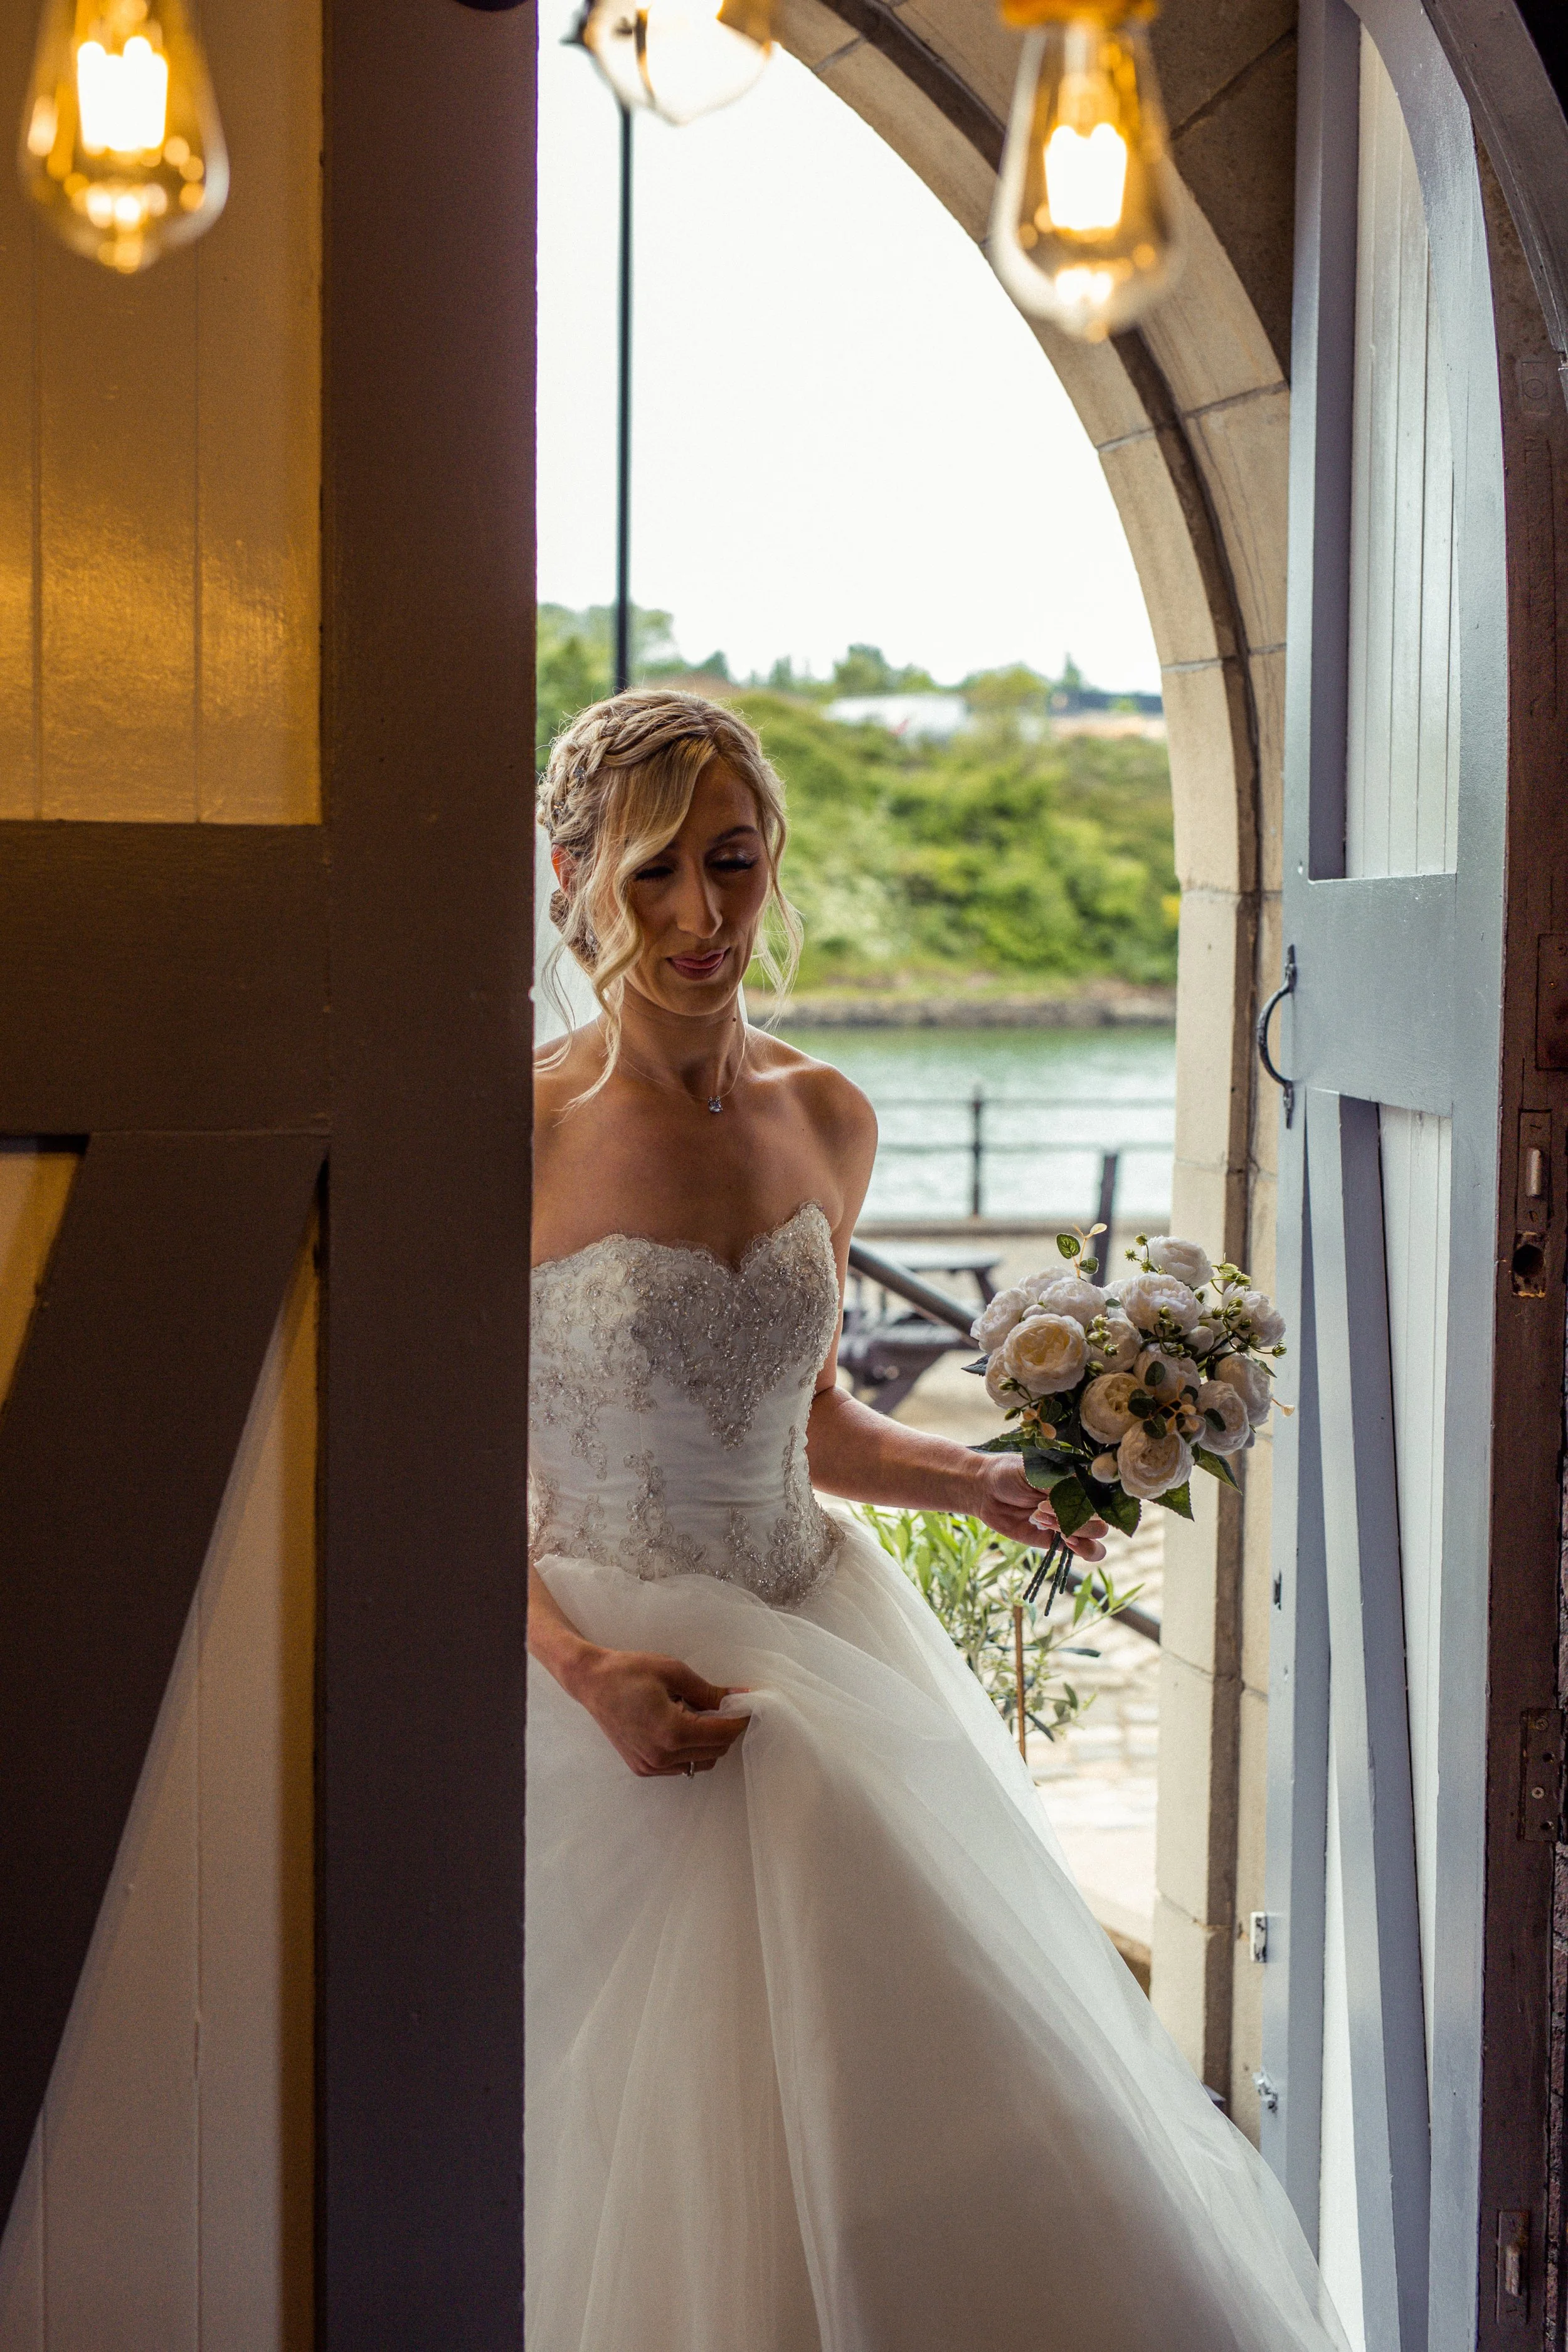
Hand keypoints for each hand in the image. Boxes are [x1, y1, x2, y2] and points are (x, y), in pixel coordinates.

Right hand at [571, 1647, 749, 1777]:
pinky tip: (681, 1726)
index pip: (722, 1734)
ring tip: (699, 1715)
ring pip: (700, 1763)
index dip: (740, 1720)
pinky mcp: (642, 1768)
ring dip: (709, 1743)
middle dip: (726, 1730)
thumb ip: (709, 1691)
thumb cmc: (630, 1671)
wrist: (591, 1682)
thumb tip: (740, 1696)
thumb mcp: (674, 1672)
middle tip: (724, 1706)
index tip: (747, 1705)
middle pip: (716, 1752)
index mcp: (672, 1732)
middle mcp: (662, 1756)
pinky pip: (680, 1767)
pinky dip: (690, 1751)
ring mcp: (650, 1766)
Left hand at [970, 1454, 1107, 1563]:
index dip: (1086, 1498)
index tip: (1060, 1496)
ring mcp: (1071, 1521)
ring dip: (1076, 1530)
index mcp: (1077, 1479)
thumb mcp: (1033, 1470)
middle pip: (1101, 1515)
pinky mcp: (1059, 1541)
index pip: (1102, 1491)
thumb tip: (1080, 1494)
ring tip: (1045, 1522)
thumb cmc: (1008, 1472)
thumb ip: (1058, 1484)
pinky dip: (1084, 1549)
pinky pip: (1087, 1551)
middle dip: (1073, 1514)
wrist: (984, 1491)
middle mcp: (1078, 1500)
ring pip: (1098, 1534)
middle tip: (1040, 1507)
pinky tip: (1065, 1540)